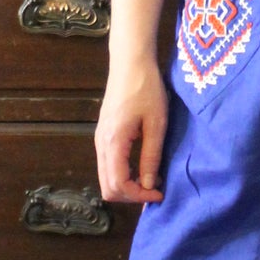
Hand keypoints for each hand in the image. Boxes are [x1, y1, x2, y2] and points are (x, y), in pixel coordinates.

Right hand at [95, 55, 169, 202]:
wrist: (130, 62)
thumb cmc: (147, 89)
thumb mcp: (156, 123)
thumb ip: (151, 156)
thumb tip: (149, 185)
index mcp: (113, 142)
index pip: (118, 185)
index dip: (139, 196)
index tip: (160, 193)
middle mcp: (101, 144)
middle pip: (107, 187)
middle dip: (131, 195)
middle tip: (156, 190)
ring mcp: (99, 139)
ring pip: (106, 177)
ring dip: (127, 185)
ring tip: (152, 179)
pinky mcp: (103, 134)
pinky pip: (107, 165)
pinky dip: (122, 174)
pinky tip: (141, 166)